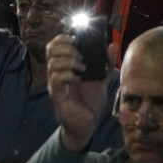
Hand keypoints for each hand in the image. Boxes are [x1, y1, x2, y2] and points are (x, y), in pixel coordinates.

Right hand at [46, 33, 118, 151]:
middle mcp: (57, 73)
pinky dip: (68, 75)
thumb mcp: (101, 79)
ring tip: (83, 67)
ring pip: (53, 64)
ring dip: (69, 61)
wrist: (88, 124)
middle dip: (66, 47)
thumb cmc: (91, 101)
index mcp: (66, 66)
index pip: (55, 46)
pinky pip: (56, 80)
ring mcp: (55, 84)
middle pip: (50, 50)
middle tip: (81, 54)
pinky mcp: (57, 95)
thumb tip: (112, 45)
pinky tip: (78, 79)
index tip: (76, 38)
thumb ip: (106, 63)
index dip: (62, 38)